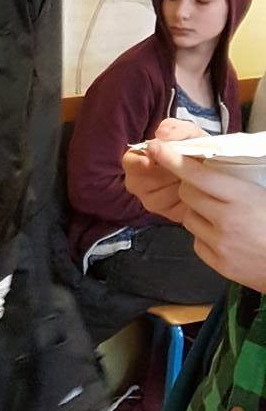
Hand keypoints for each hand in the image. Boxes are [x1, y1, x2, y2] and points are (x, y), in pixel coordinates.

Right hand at [120, 117, 198, 222]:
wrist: (222, 172)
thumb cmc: (200, 149)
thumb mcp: (192, 134)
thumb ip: (177, 128)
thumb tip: (160, 132)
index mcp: (143, 157)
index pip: (129, 161)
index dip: (136, 162)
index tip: (148, 161)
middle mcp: (142, 180)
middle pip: (137, 183)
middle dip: (159, 176)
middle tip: (178, 170)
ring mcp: (153, 198)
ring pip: (153, 198)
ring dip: (173, 187)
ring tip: (190, 178)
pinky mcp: (168, 212)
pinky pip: (169, 209)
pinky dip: (183, 199)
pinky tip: (194, 191)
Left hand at [174, 162, 265, 293]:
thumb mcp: (261, 192)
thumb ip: (235, 182)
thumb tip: (207, 166)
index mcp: (242, 196)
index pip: (198, 175)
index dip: (173, 159)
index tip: (156, 148)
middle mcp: (226, 219)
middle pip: (186, 194)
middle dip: (190, 186)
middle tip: (205, 188)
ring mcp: (220, 243)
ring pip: (188, 218)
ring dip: (197, 212)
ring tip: (219, 214)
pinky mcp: (218, 262)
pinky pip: (196, 241)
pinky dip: (204, 236)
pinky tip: (222, 235)